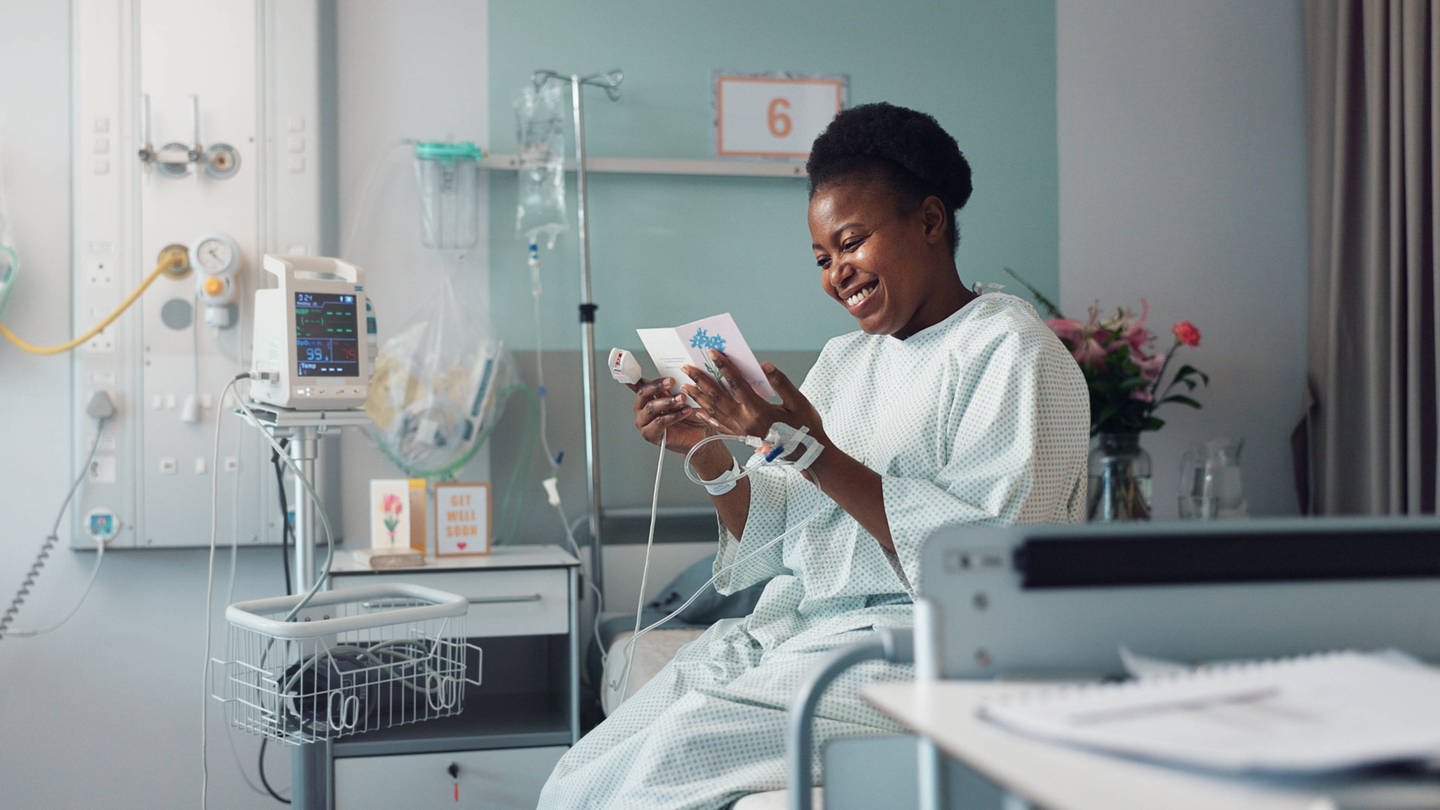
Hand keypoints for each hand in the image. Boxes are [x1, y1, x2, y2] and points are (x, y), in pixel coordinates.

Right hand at [630, 376, 711, 453]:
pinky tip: (685, 411)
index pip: (640, 383)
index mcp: (646, 396)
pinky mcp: (649, 434)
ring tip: (682, 399)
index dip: (642, 376)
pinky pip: (659, 422)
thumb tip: (674, 374)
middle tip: (672, 382)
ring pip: (651, 408)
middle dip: (657, 386)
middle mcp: (641, 408)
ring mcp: (643, 422)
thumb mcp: (683, 396)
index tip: (649, 372)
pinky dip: (674, 416)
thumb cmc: (689, 414)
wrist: (699, 434)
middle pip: (642, 393)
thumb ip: (675, 386)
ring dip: (668, 402)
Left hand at [682, 351, 825, 452]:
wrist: (807, 455)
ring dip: (698, 397)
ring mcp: (741, 431)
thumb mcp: (798, 402)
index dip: (723, 366)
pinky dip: (706, 416)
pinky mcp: (741, 437)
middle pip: (717, 397)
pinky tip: (698, 410)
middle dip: (700, 380)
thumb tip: (765, 366)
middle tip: (687, 367)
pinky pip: (718, 426)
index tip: (712, 352)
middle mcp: (745, 421)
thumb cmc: (805, 428)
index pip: (736, 383)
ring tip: (685, 386)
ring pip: (714, 411)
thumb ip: (781, 383)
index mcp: (758, 410)